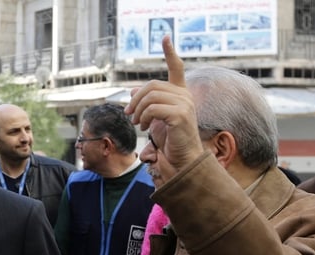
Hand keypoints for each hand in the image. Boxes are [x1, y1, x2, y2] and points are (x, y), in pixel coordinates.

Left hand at [125, 35, 203, 174]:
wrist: (181, 158)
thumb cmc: (169, 139)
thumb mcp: (154, 118)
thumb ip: (147, 103)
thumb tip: (133, 90)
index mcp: (180, 93)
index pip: (176, 67)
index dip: (170, 52)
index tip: (165, 36)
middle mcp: (185, 95)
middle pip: (152, 85)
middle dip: (135, 99)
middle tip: (129, 114)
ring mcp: (185, 104)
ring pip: (150, 97)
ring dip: (137, 111)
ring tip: (137, 123)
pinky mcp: (180, 114)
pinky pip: (153, 108)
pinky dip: (143, 118)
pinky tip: (143, 127)